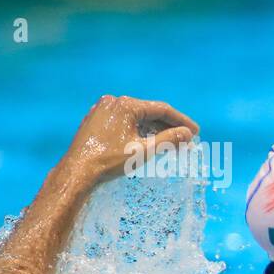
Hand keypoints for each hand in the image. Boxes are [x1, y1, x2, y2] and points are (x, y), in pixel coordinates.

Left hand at [63, 95, 199, 182]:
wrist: (78, 171)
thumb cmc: (110, 161)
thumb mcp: (144, 150)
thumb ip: (169, 139)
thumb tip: (188, 133)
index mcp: (126, 105)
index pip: (161, 109)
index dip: (181, 121)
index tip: (196, 132)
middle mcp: (113, 102)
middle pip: (149, 112)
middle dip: (168, 126)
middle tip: (186, 139)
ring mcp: (102, 110)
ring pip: (136, 117)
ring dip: (154, 129)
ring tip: (170, 142)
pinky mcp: (96, 120)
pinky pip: (124, 121)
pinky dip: (138, 130)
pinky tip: (148, 141)